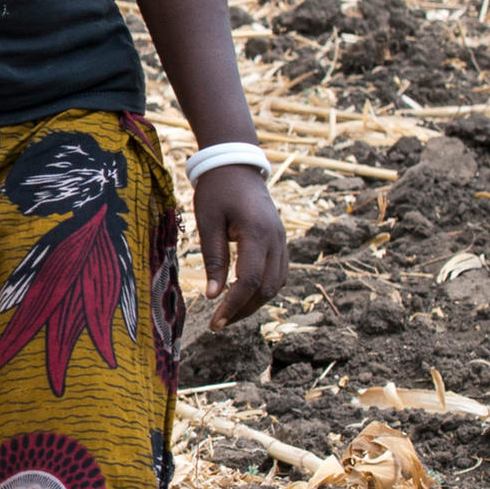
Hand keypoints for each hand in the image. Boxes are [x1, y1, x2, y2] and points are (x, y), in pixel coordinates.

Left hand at [192, 166, 285, 331]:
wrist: (237, 165)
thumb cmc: (217, 190)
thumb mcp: (208, 221)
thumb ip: (213, 258)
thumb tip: (213, 295)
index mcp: (256, 233)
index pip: (249, 280)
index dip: (233, 306)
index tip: (215, 323)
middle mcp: (275, 239)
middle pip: (267, 288)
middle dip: (244, 310)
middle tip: (218, 323)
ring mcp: (281, 240)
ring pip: (276, 284)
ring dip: (254, 302)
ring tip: (228, 313)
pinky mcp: (280, 241)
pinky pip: (278, 273)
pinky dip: (263, 289)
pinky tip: (243, 295)